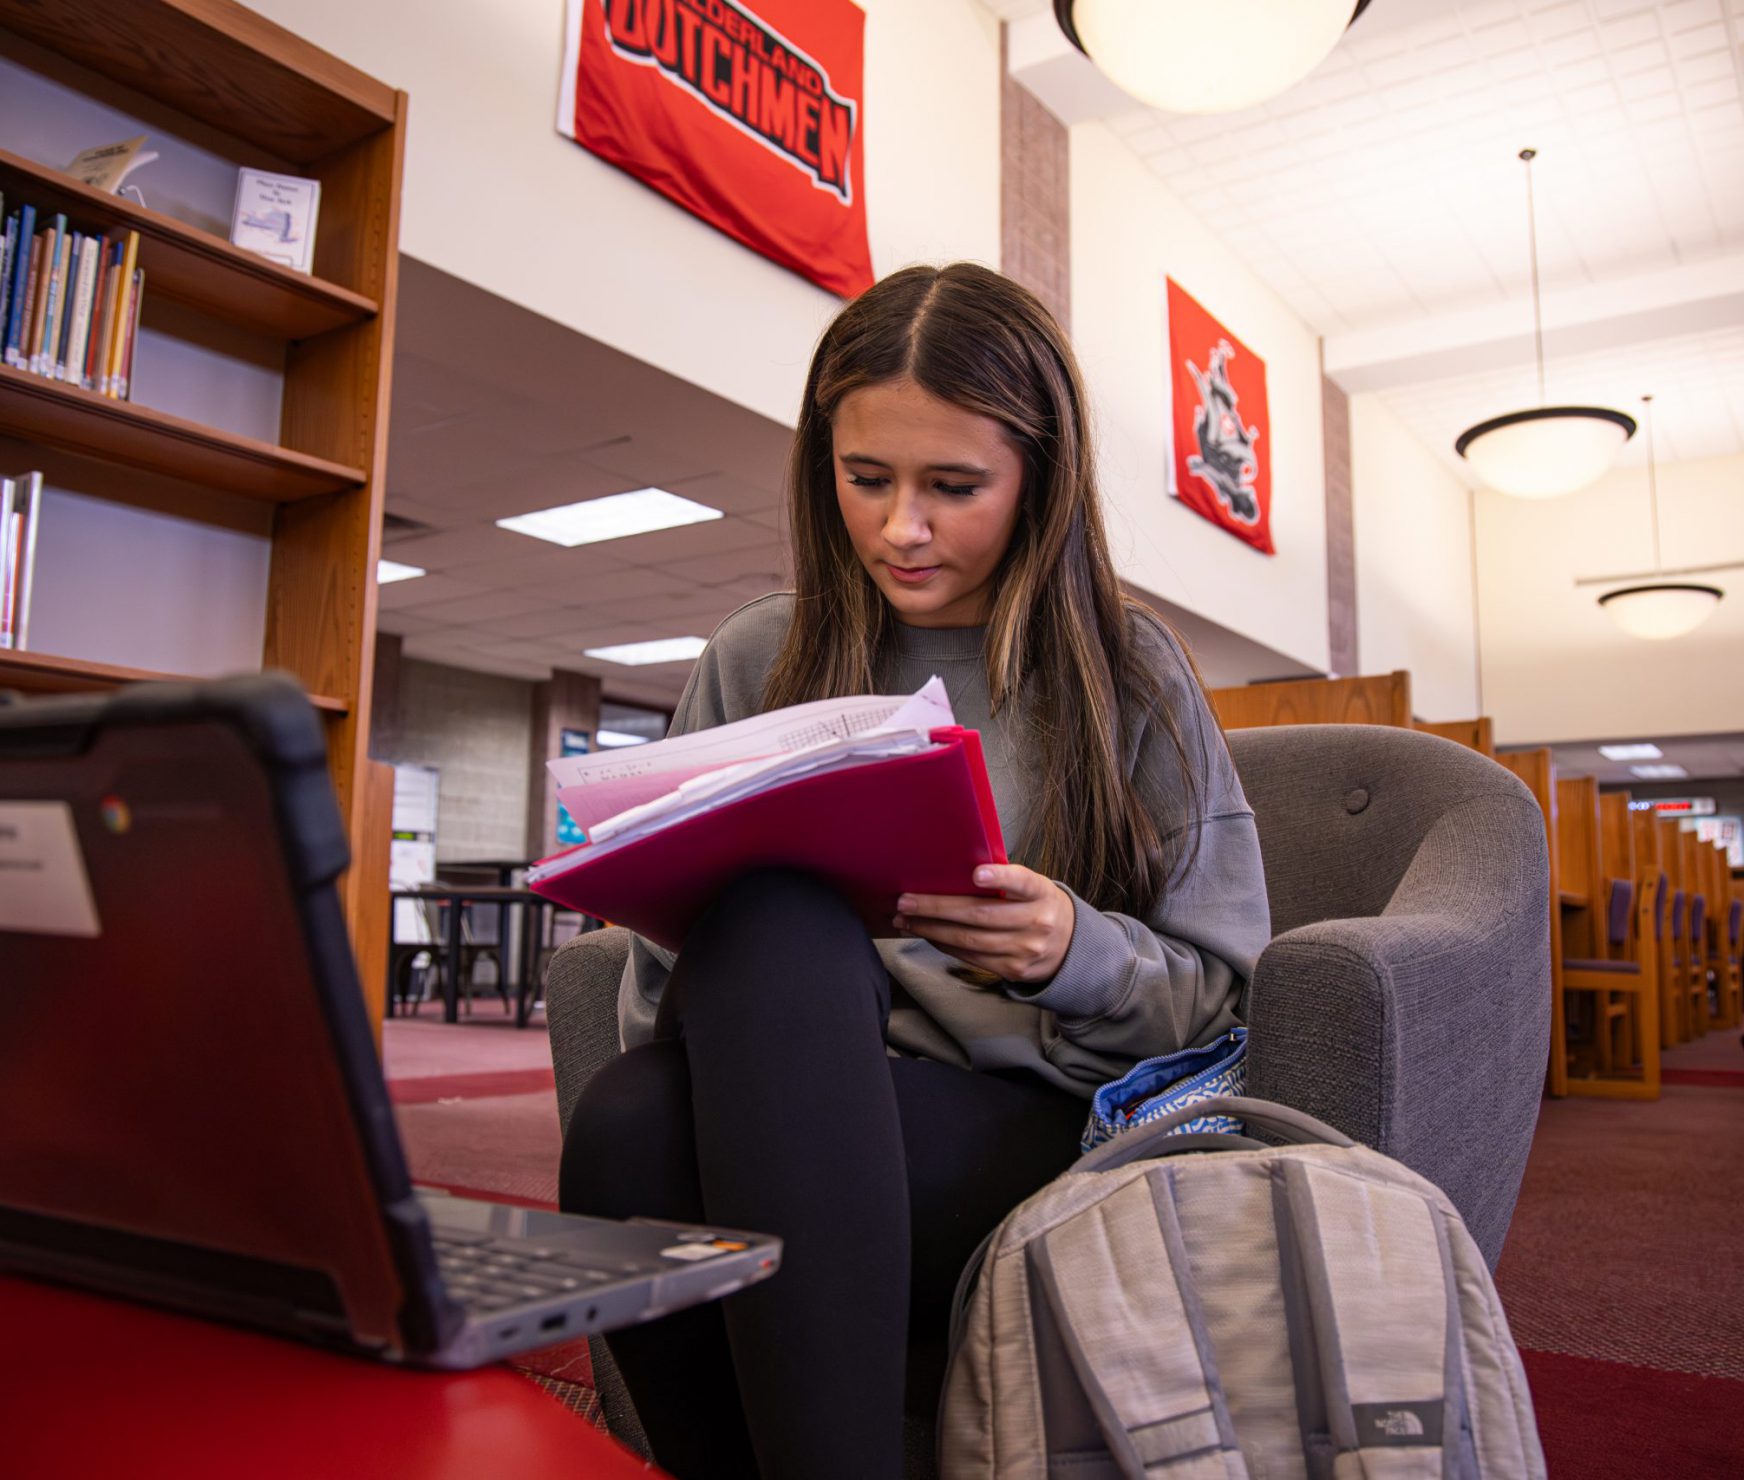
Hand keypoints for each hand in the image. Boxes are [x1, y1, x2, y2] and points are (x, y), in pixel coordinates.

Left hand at [893, 864, 1075, 985]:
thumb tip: (955, 872)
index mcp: (1042, 893)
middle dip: (938, 908)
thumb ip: (1007, 882)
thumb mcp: (1034, 888)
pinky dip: (945, 945)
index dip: (1001, 878)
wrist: (1070, 947)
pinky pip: (972, 957)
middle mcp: (1037, 922)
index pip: (1023, 882)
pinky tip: (927, 934)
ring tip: (906, 920)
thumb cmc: (1039, 907)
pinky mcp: (1013, 970)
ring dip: (932, 930)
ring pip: (970, 940)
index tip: (977, 874)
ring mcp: (1025, 950)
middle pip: (981, 915)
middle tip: (906, 901)